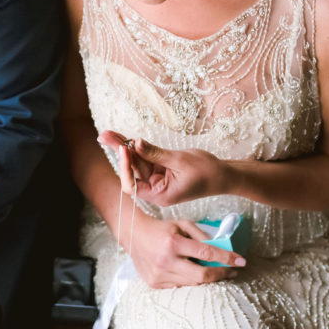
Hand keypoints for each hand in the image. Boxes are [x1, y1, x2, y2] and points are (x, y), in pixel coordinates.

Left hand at [99, 130, 228, 206]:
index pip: (133, 186)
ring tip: (108, 133)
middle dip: (119, 152)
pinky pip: (146, 159)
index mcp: (160, 195)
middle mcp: (156, 189)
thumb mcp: (179, 160)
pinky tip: (124, 138)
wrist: (224, 175)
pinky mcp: (162, 170)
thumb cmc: (206, 172)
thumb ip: (155, 153)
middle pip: (132, 171)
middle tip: (104, 135)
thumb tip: (135, 144)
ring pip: (137, 162)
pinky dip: (137, 148)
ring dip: (124, 147)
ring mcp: (158, 179)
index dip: (126, 168)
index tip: (125, 149)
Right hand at [124, 213, 245, 288]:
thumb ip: (201, 234)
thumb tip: (220, 248)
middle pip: (201, 276)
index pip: (206, 253)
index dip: (226, 258)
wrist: (133, 235)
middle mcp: (165, 261)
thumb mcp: (181, 224)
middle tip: (232, 271)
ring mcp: (159, 274)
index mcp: (173, 243)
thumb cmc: (160, 229)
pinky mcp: (154, 283)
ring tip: (213, 271)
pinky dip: (188, 280)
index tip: (241, 261)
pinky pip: (179, 286)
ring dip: (206, 278)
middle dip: (221, 274)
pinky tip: (190, 272)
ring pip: (192, 283)